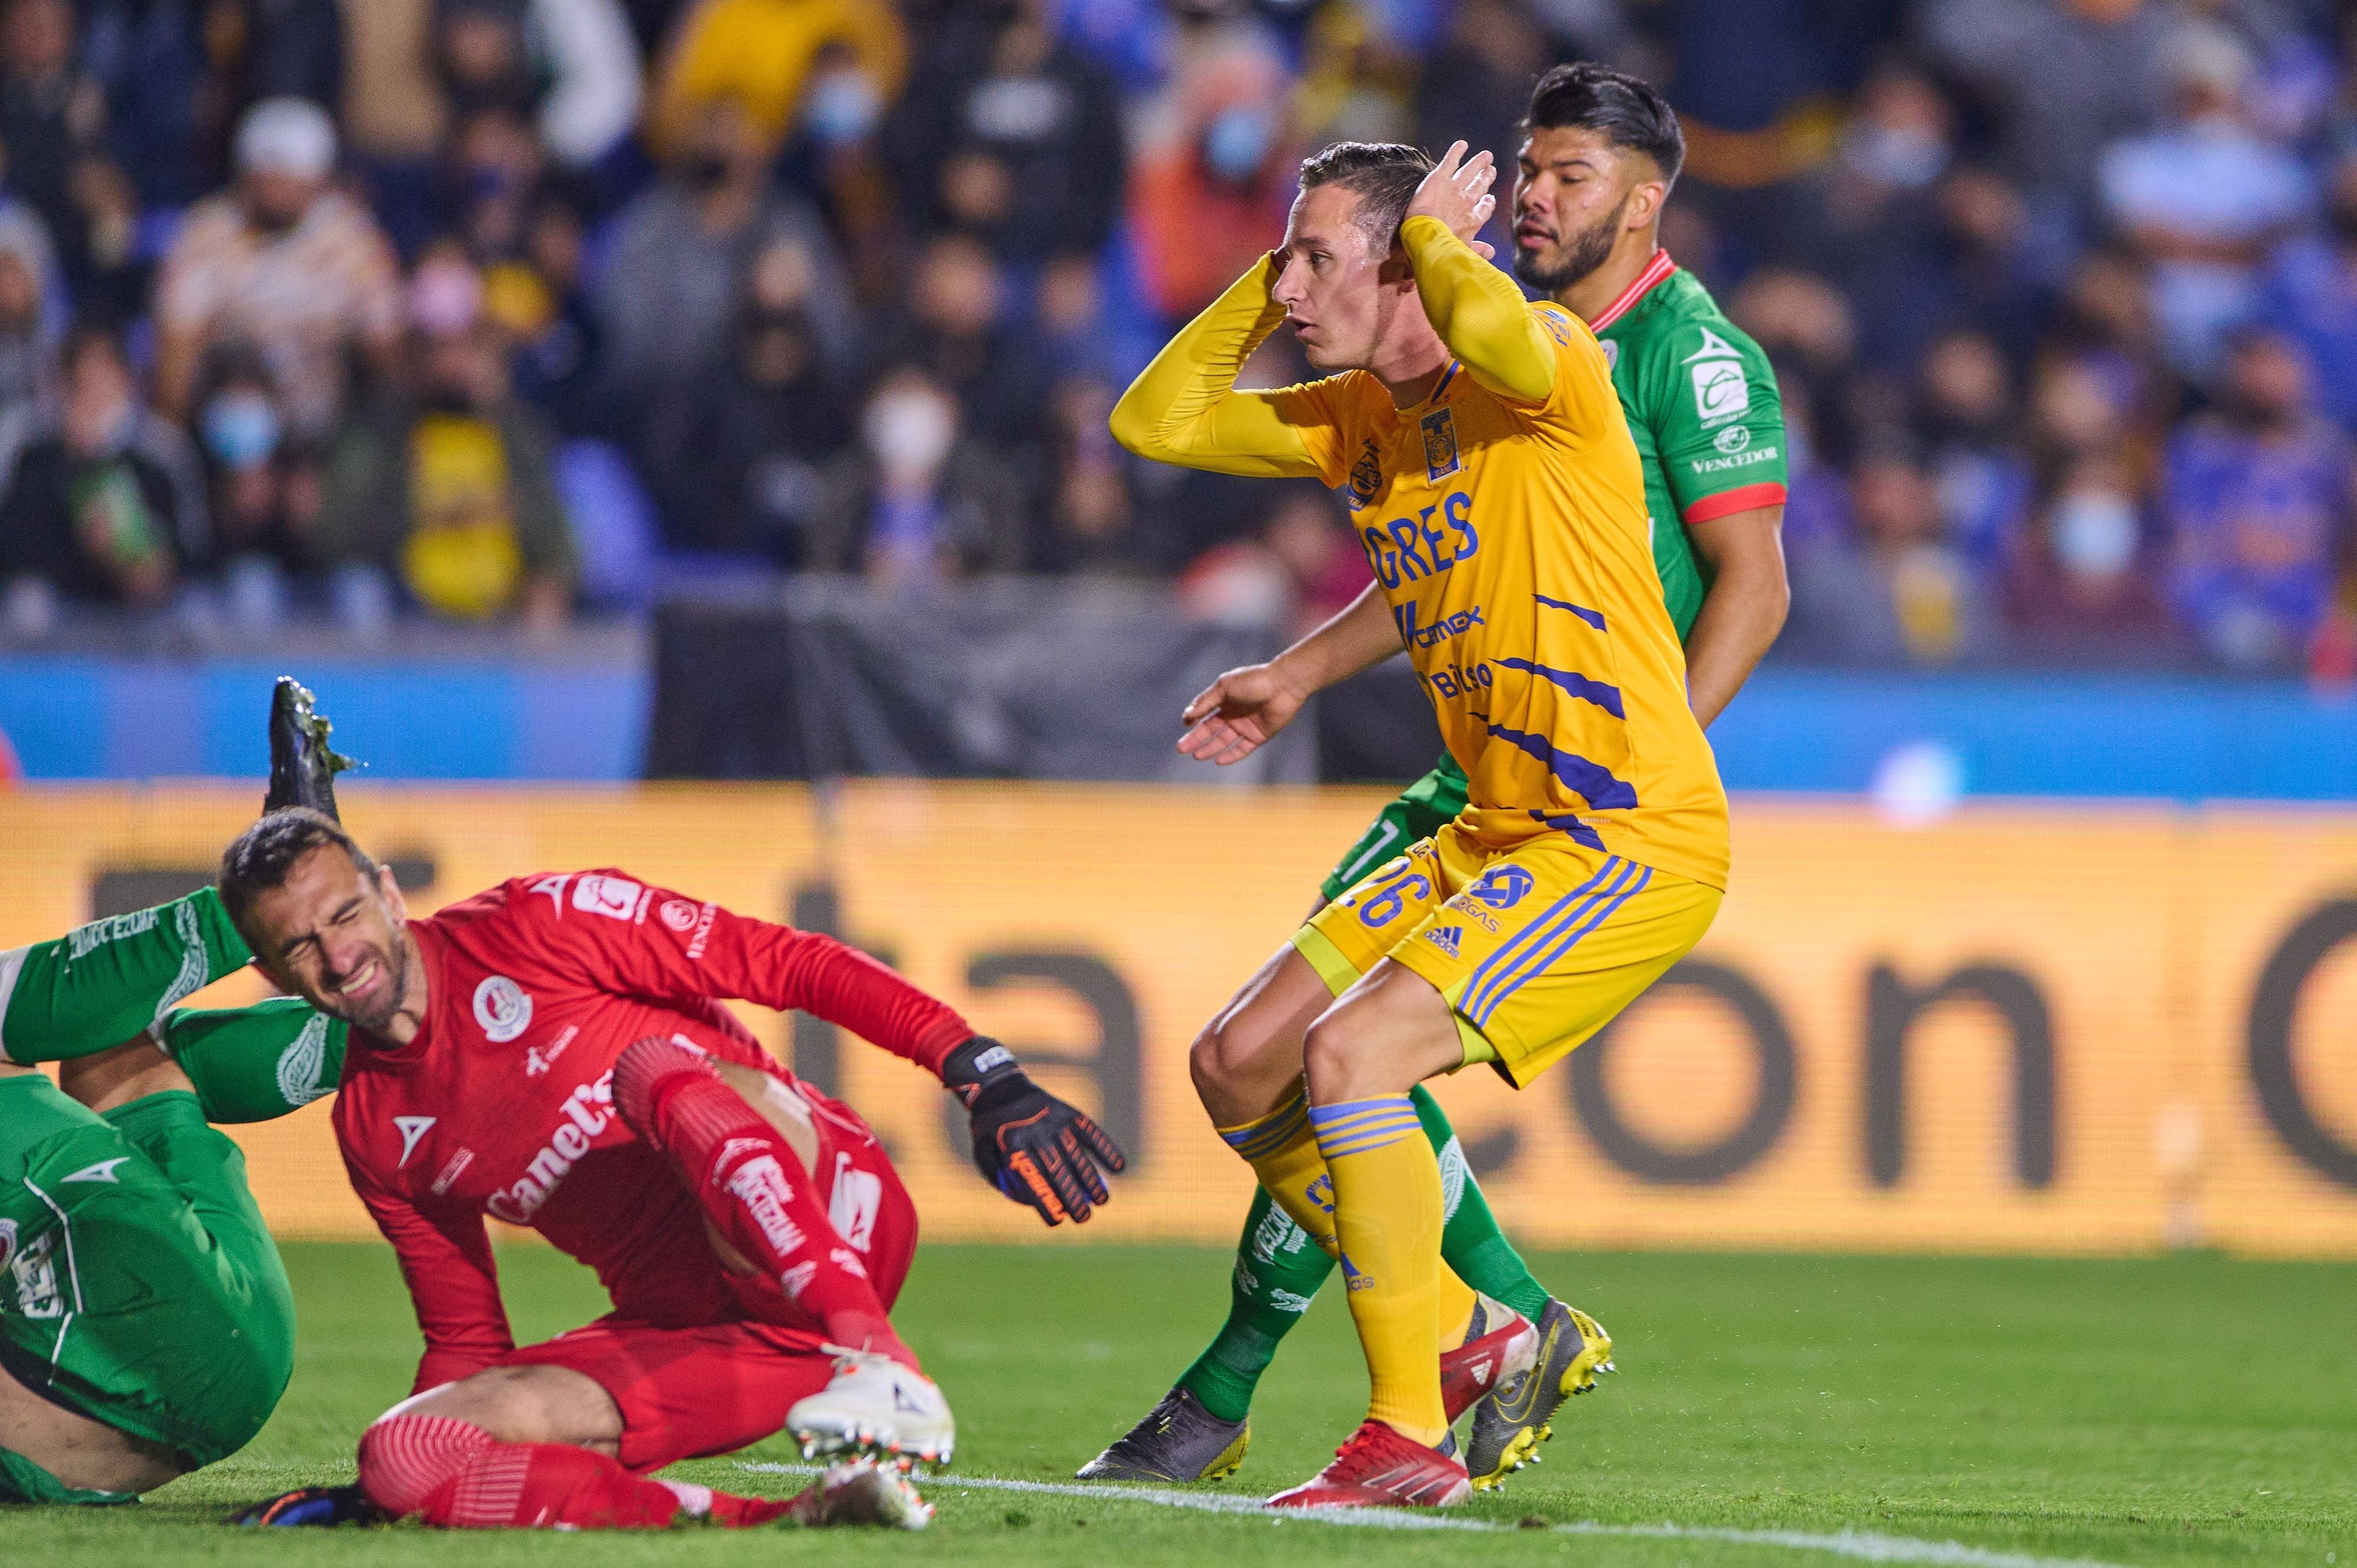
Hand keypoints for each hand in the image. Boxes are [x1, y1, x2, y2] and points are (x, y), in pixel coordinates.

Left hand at [943, 1037, 1126, 1225]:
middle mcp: (1036, 1133)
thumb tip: (1028, 1203)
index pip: (1033, 1180)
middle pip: (1059, 1171)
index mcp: (1012, 1145)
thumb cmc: (989, 1128)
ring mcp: (1055, 1121)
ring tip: (1102, 1200)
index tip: (1057, 1221)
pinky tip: (1118, 1167)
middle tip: (1083, 1218)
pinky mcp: (1069, 1112)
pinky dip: (1106, 1148)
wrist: (1000, 1087)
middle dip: (1073, 1197)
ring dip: (1092, 1179)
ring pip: (1078, 1154)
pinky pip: (1091, 1132)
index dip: (1047, 1202)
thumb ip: (1001, 1179)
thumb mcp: (982, 1152)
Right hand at [1178, 661, 1307, 764]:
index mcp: (1225, 699)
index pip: (1204, 713)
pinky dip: (1230, 756)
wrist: (1283, 686)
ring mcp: (1246, 725)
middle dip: (1195, 739)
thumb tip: (1187, 716)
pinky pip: (1242, 749)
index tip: (1185, 724)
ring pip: (1224, 741)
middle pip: (1211, 730)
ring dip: (1210, 748)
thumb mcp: (1224, 688)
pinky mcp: (1258, 736)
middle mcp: (1234, 713)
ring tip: (1197, 756)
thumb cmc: (1253, 681)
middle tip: (1181, 749)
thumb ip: (1205, 702)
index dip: (1193, 719)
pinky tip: (1218, 760)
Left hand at [1404, 140, 1497, 252]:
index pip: (1485, 207)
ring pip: (1470, 171)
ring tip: (1486, 155)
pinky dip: (1456, 151)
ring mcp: (1454, 188)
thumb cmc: (1444, 249)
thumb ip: (1478, 251)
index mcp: (1473, 220)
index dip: (1487, 201)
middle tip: (1490, 169)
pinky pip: (1450, 162)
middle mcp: (1467, 201)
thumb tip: (1491, 253)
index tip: (1489, 198)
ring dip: (1478, 162)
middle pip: (1480, 185)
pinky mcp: (1439, 179)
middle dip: (1486, 177)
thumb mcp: (1464, 253)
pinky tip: (1462, 144)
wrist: (1426, 237)